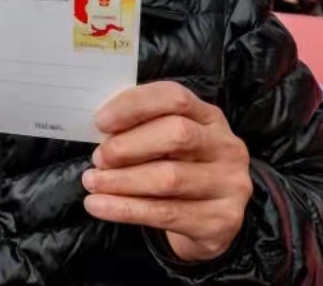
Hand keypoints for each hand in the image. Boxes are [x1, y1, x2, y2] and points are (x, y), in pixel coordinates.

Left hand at [83, 81, 251, 262]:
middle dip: (128, 146)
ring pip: (169, 178)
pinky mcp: (221, 220)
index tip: (101, 122)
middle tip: (98, 158)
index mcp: (210, 118)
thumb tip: (102, 131)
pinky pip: (165, 214)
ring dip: (121, 180)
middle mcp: (227, 147)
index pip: (175, 98)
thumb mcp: (169, 145)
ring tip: (92, 182)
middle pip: (176, 134)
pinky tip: (98, 205)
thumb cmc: (179, 172)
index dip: (135, 105)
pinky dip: (125, 209)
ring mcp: (229, 184)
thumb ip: (143, 130)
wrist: (211, 224)